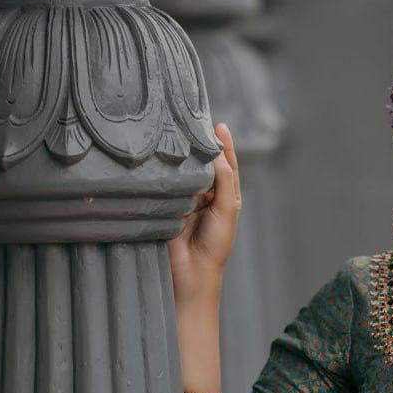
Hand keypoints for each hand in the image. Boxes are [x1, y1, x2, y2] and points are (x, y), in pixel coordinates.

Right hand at [168, 122, 240, 302]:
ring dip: (185, 156)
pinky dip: (170, 170)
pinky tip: (166, 156)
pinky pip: (170, 182)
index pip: (226, 165)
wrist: (191, 270)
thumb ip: (223, 179)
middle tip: (194, 122)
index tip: (218, 124)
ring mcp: (187, 199)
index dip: (223, 145)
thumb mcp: (227, 207)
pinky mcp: (169, 204)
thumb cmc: (215, 243)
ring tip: (180, 133)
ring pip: (187, 171)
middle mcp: (207, 195)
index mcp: (225, 196)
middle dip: (201, 146)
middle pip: (205, 164)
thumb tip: (217, 152)